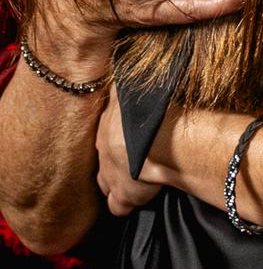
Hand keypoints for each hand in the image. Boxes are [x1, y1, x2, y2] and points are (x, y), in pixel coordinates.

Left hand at [95, 93, 161, 216]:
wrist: (154, 138)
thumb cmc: (150, 109)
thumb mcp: (131, 88)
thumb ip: (125, 83)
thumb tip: (120, 61)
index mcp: (108, 124)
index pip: (106, 132)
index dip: (118, 136)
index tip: (130, 136)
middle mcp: (104, 149)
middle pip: (103, 157)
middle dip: (113, 159)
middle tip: (131, 159)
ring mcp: (111, 174)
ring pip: (106, 182)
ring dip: (117, 183)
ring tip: (133, 183)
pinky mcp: (122, 194)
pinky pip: (118, 206)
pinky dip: (125, 205)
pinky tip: (134, 203)